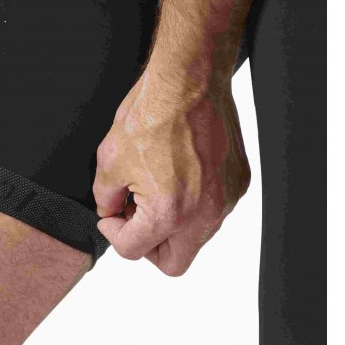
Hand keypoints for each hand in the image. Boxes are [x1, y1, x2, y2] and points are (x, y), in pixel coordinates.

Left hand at [92, 66, 250, 275]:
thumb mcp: (110, 160)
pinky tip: (177, 173)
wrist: (189, 81)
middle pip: (174, 262)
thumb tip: (111, 212)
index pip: (133, 250)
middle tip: (134, 217)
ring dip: (172, 224)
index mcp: (168, 213)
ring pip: (196, 237)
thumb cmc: (150, 114)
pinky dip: (193, 203)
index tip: (111, 215)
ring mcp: (226, 200)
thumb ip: (106, 199)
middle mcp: (204, 214)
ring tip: (154, 189)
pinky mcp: (239, 182)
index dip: (113, 233)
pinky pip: (214, 210)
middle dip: (148, 245)